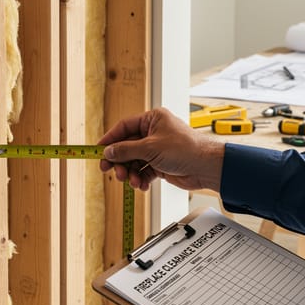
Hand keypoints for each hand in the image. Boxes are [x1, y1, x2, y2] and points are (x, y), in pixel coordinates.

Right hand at [98, 107, 224, 191]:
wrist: (206, 167)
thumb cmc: (186, 149)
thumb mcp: (150, 148)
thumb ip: (126, 150)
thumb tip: (108, 152)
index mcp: (152, 119)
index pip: (124, 127)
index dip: (110, 140)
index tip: (98, 151)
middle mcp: (154, 133)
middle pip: (127, 147)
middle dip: (120, 161)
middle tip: (110, 171)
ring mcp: (157, 149)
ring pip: (134, 161)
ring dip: (130, 173)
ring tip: (131, 181)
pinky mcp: (161, 164)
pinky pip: (144, 171)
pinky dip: (141, 179)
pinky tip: (142, 185)